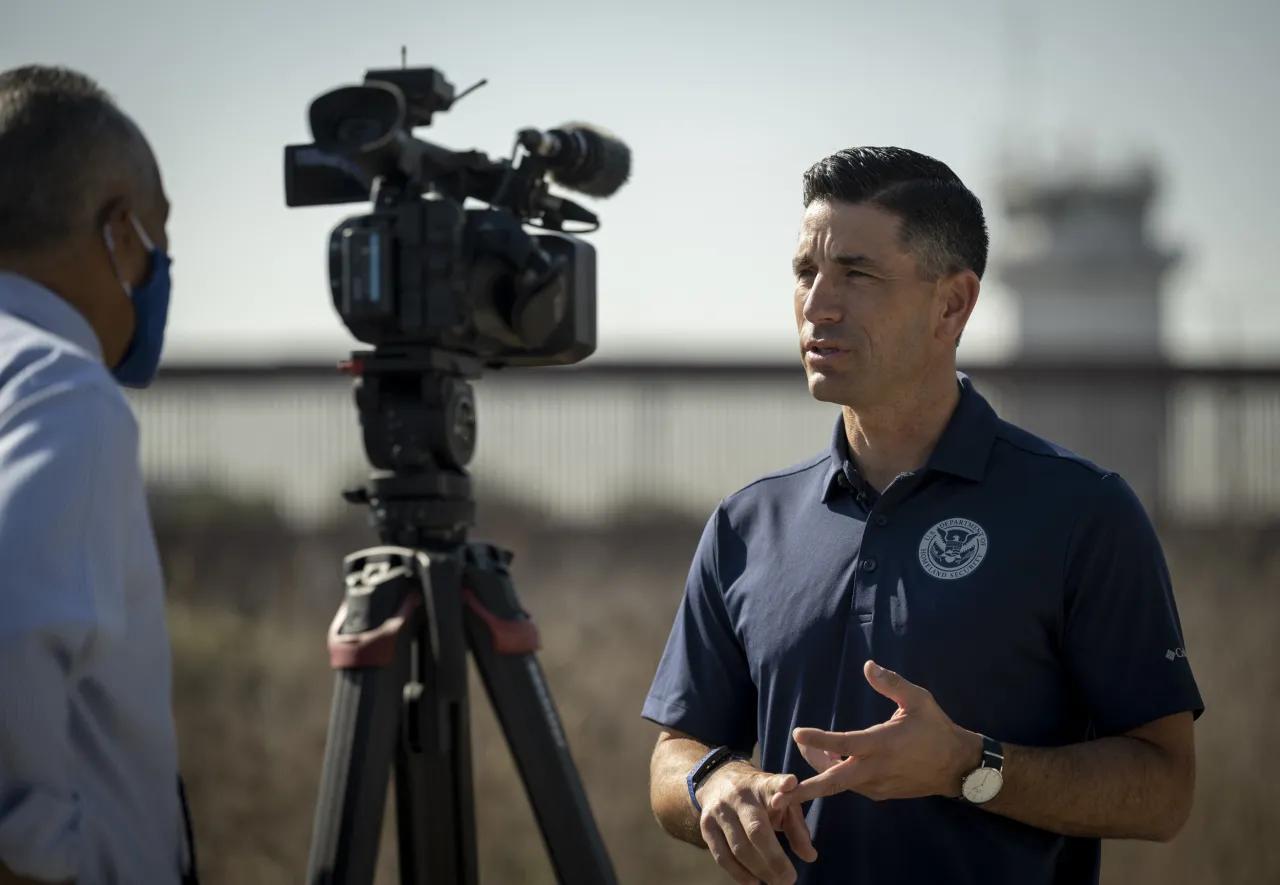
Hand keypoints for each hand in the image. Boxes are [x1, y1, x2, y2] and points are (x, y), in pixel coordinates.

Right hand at [697, 761, 818, 884]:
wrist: (719, 780)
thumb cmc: (760, 797)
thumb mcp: (781, 803)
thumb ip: (797, 827)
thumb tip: (810, 856)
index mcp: (762, 785)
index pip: (772, 783)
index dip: (781, 784)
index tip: (790, 784)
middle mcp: (739, 796)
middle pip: (756, 830)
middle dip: (775, 859)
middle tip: (790, 879)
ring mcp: (719, 811)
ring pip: (739, 848)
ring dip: (759, 870)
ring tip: (776, 883)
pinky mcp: (706, 826)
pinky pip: (722, 856)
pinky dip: (739, 873)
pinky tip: (754, 882)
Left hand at [771, 661, 981, 809]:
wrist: (957, 767)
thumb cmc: (936, 728)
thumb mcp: (918, 700)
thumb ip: (892, 683)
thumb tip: (868, 665)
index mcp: (882, 744)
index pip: (844, 743)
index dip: (819, 740)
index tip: (797, 733)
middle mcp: (875, 769)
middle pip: (833, 782)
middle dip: (804, 790)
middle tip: (777, 796)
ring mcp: (876, 785)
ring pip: (839, 783)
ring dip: (818, 773)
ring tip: (803, 757)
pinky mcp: (880, 793)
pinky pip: (851, 786)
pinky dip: (835, 777)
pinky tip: (827, 764)